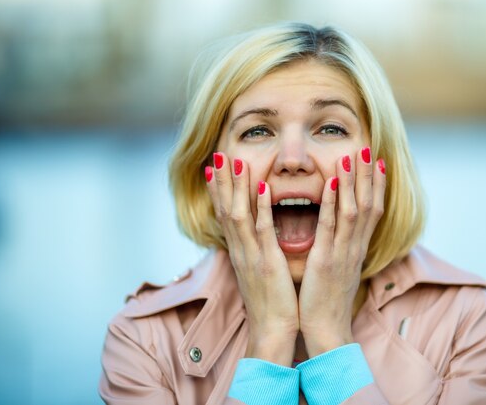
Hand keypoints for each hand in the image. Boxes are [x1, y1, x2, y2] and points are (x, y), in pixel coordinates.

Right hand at [205, 152, 297, 365]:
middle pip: (226, 209)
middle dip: (222, 181)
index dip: (218, 191)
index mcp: (240, 252)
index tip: (214, 168)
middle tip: (218, 154)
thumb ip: (255, 252)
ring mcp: (252, 256)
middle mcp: (241, 251)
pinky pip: (263, 232)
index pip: (225, 215)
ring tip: (235, 161)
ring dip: (236, 187)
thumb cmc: (269, 303)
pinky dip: (261, 209)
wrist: (271, 332)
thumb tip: (253, 236)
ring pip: (239, 215)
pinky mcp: (268, 263)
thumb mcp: (257, 273)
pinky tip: (263, 188)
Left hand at [298, 148, 385, 356]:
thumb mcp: (340, 270)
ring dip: (352, 182)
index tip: (377, 162)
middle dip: (368, 176)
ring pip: (352, 210)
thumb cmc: (329, 301)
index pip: (371, 211)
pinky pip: (329, 227)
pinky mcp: (325, 261)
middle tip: (368, 149)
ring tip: (352, 156)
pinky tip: (329, 182)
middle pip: (367, 205)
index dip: (375, 186)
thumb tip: (343, 233)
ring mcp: (342, 253)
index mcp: (356, 249)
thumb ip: (342, 249)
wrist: (327, 331)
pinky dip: (330, 203)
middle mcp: (354, 247)